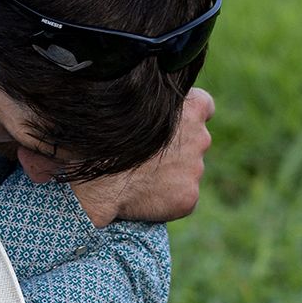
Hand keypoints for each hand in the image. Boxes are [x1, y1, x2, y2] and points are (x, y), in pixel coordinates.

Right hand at [71, 88, 214, 227]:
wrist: (97, 182)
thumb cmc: (105, 140)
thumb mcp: (128, 106)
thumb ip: (149, 105)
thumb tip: (145, 106)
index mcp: (190, 109)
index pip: (204, 107)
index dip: (188, 115)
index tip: (175, 123)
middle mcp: (200, 138)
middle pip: (195, 141)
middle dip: (176, 148)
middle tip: (146, 156)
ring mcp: (196, 170)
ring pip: (187, 171)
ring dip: (170, 174)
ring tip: (138, 177)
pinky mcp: (189, 196)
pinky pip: (182, 195)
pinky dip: (167, 197)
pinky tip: (143, 195)